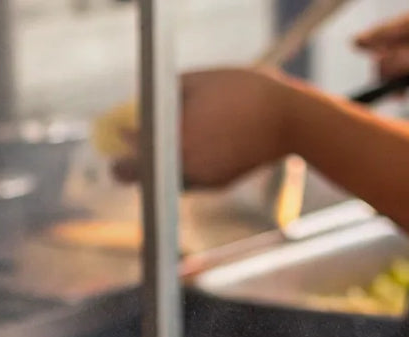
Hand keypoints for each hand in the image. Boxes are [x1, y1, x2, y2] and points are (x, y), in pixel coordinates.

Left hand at [112, 68, 298, 189]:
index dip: (124, 142)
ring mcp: (203, 179)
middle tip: (119, 165)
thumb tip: (145, 103)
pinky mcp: (218, 185)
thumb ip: (167, 93)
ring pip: (167, 181)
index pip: (135, 148)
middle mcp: (186, 165)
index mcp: (176, 139)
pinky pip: (189, 181)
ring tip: (150, 158)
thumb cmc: (245, 92)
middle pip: (143, 177)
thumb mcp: (200, 80)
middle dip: (130, 169)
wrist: (290, 119)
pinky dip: (182, 170)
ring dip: (157, 170)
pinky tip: (186, 156)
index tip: (120, 136)